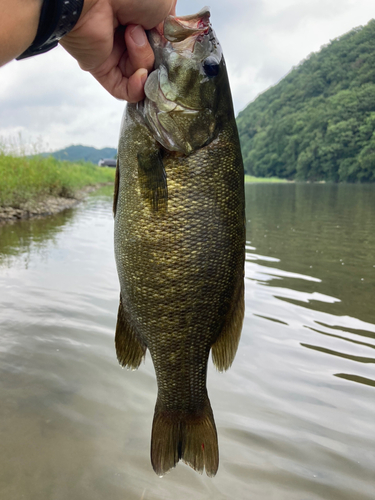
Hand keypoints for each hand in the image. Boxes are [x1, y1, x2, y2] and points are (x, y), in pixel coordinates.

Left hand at [60, 0, 175, 101]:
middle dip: (156, 53)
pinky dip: (136, 87)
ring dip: (143, 60)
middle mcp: (126, 38)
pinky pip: (124, 90)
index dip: (168, 50)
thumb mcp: (164, 5)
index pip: (161, 47)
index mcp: (140, 20)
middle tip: (148, 33)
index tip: (172, 46)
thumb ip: (171, 29)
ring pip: (141, 76)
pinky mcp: (102, 70)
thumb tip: (170, 46)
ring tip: (132, 35)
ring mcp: (114, 55)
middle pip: (153, 63)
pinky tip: (140, 75)